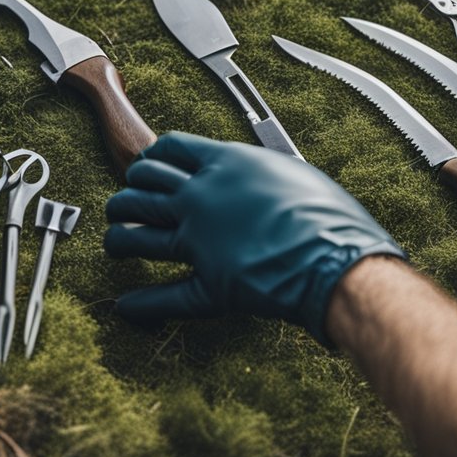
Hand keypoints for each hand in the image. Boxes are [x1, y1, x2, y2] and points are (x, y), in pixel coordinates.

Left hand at [104, 132, 405, 342]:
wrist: (340, 263)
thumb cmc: (330, 217)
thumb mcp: (293, 173)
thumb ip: (260, 173)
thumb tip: (252, 177)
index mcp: (226, 164)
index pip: (169, 149)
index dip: (152, 158)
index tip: (148, 167)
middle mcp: (202, 197)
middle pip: (141, 188)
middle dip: (127, 195)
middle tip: (126, 205)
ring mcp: (198, 242)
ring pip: (136, 236)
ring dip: (118, 240)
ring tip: (115, 245)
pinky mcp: (206, 286)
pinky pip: (162, 296)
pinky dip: (140, 304)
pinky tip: (126, 306)